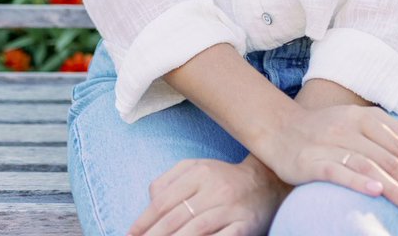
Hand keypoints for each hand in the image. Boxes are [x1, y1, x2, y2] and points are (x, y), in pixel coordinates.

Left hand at [126, 155, 289, 235]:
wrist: (265, 182)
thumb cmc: (222, 179)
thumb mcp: (195, 168)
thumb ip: (170, 180)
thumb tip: (150, 201)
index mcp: (199, 172)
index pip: (164, 200)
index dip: (144, 220)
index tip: (131, 235)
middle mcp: (214, 188)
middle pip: (176, 217)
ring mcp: (231, 208)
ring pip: (195, 229)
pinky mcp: (245, 225)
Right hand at [258, 102, 397, 215]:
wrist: (278, 130)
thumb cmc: (322, 130)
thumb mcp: (352, 120)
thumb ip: (381, 128)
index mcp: (361, 116)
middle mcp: (347, 126)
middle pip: (387, 157)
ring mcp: (329, 143)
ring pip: (368, 165)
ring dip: (393, 187)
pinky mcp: (311, 160)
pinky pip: (338, 171)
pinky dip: (358, 181)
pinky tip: (375, 191)